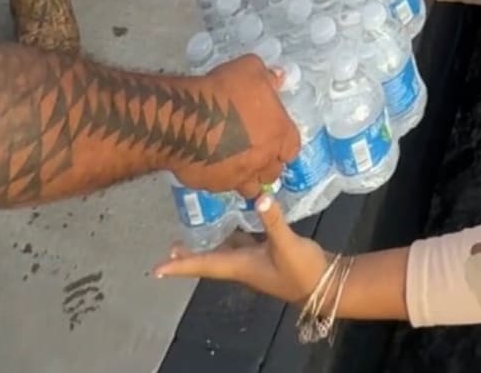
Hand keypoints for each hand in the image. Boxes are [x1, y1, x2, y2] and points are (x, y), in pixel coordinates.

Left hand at [156, 194, 325, 301]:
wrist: (323, 284)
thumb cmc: (301, 270)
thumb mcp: (287, 245)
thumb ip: (274, 221)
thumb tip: (260, 196)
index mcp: (240, 266)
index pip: (204, 265)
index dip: (181, 266)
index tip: (156, 270)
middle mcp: (242, 265)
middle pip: (209, 260)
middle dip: (189, 256)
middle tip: (170, 249)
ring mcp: (253, 261)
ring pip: (224, 252)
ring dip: (208, 245)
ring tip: (193, 235)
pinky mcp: (266, 253)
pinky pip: (241, 243)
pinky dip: (232, 234)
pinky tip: (234, 220)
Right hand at [175, 58, 300, 193]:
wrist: (188, 119)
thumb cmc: (223, 90)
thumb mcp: (250, 69)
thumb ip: (268, 77)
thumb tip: (279, 78)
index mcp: (279, 133)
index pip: (292, 147)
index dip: (284, 144)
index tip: (275, 139)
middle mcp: (263, 160)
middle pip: (273, 171)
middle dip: (267, 164)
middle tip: (255, 152)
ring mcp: (239, 177)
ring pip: (251, 187)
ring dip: (248, 178)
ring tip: (237, 165)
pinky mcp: (215, 186)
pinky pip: (223, 187)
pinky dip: (222, 179)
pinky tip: (213, 165)